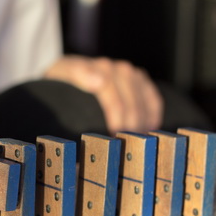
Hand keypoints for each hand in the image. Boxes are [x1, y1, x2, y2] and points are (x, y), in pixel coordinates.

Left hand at [44, 55, 162, 133]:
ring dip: (143, 124)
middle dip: (130, 128)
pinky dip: (153, 114)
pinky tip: (150, 128)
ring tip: (135, 142)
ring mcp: (130, 73)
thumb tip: (100, 82)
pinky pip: (153, 97)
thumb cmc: (62, 77)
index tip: (113, 140)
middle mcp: (118, 69)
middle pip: (132, 106)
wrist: (67, 68)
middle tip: (124, 147)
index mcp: (101, 68)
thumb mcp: (62, 74)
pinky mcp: (139, 78)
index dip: (117, 123)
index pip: (116, 102)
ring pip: (145, 103)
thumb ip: (78, 75)